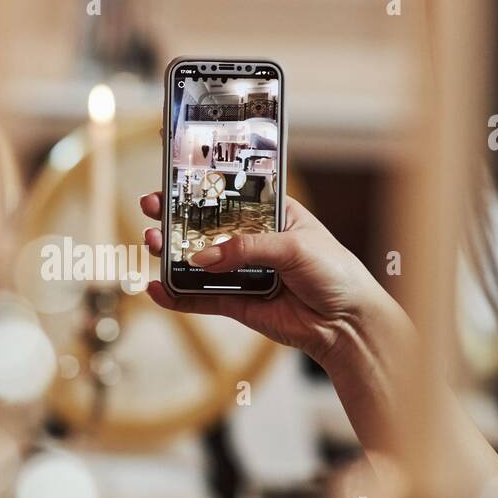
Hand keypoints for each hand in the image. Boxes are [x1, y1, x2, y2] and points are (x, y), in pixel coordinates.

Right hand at [140, 191, 392, 369]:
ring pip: (197, 262)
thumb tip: (202, 258)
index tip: (173, 175)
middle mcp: (251, 241)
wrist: (346, 323)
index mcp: (270, 215)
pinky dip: (177, 296)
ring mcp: (241, 272)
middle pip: (205, 226)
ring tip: (151, 244)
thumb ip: (246, 248)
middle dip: (175, 217)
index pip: (229, 194)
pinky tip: (157, 288)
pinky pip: (200, 298)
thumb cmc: (335, 272)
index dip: (201, 185)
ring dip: (171, 253)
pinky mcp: (236, 303)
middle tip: (151, 207)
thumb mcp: (294, 246)